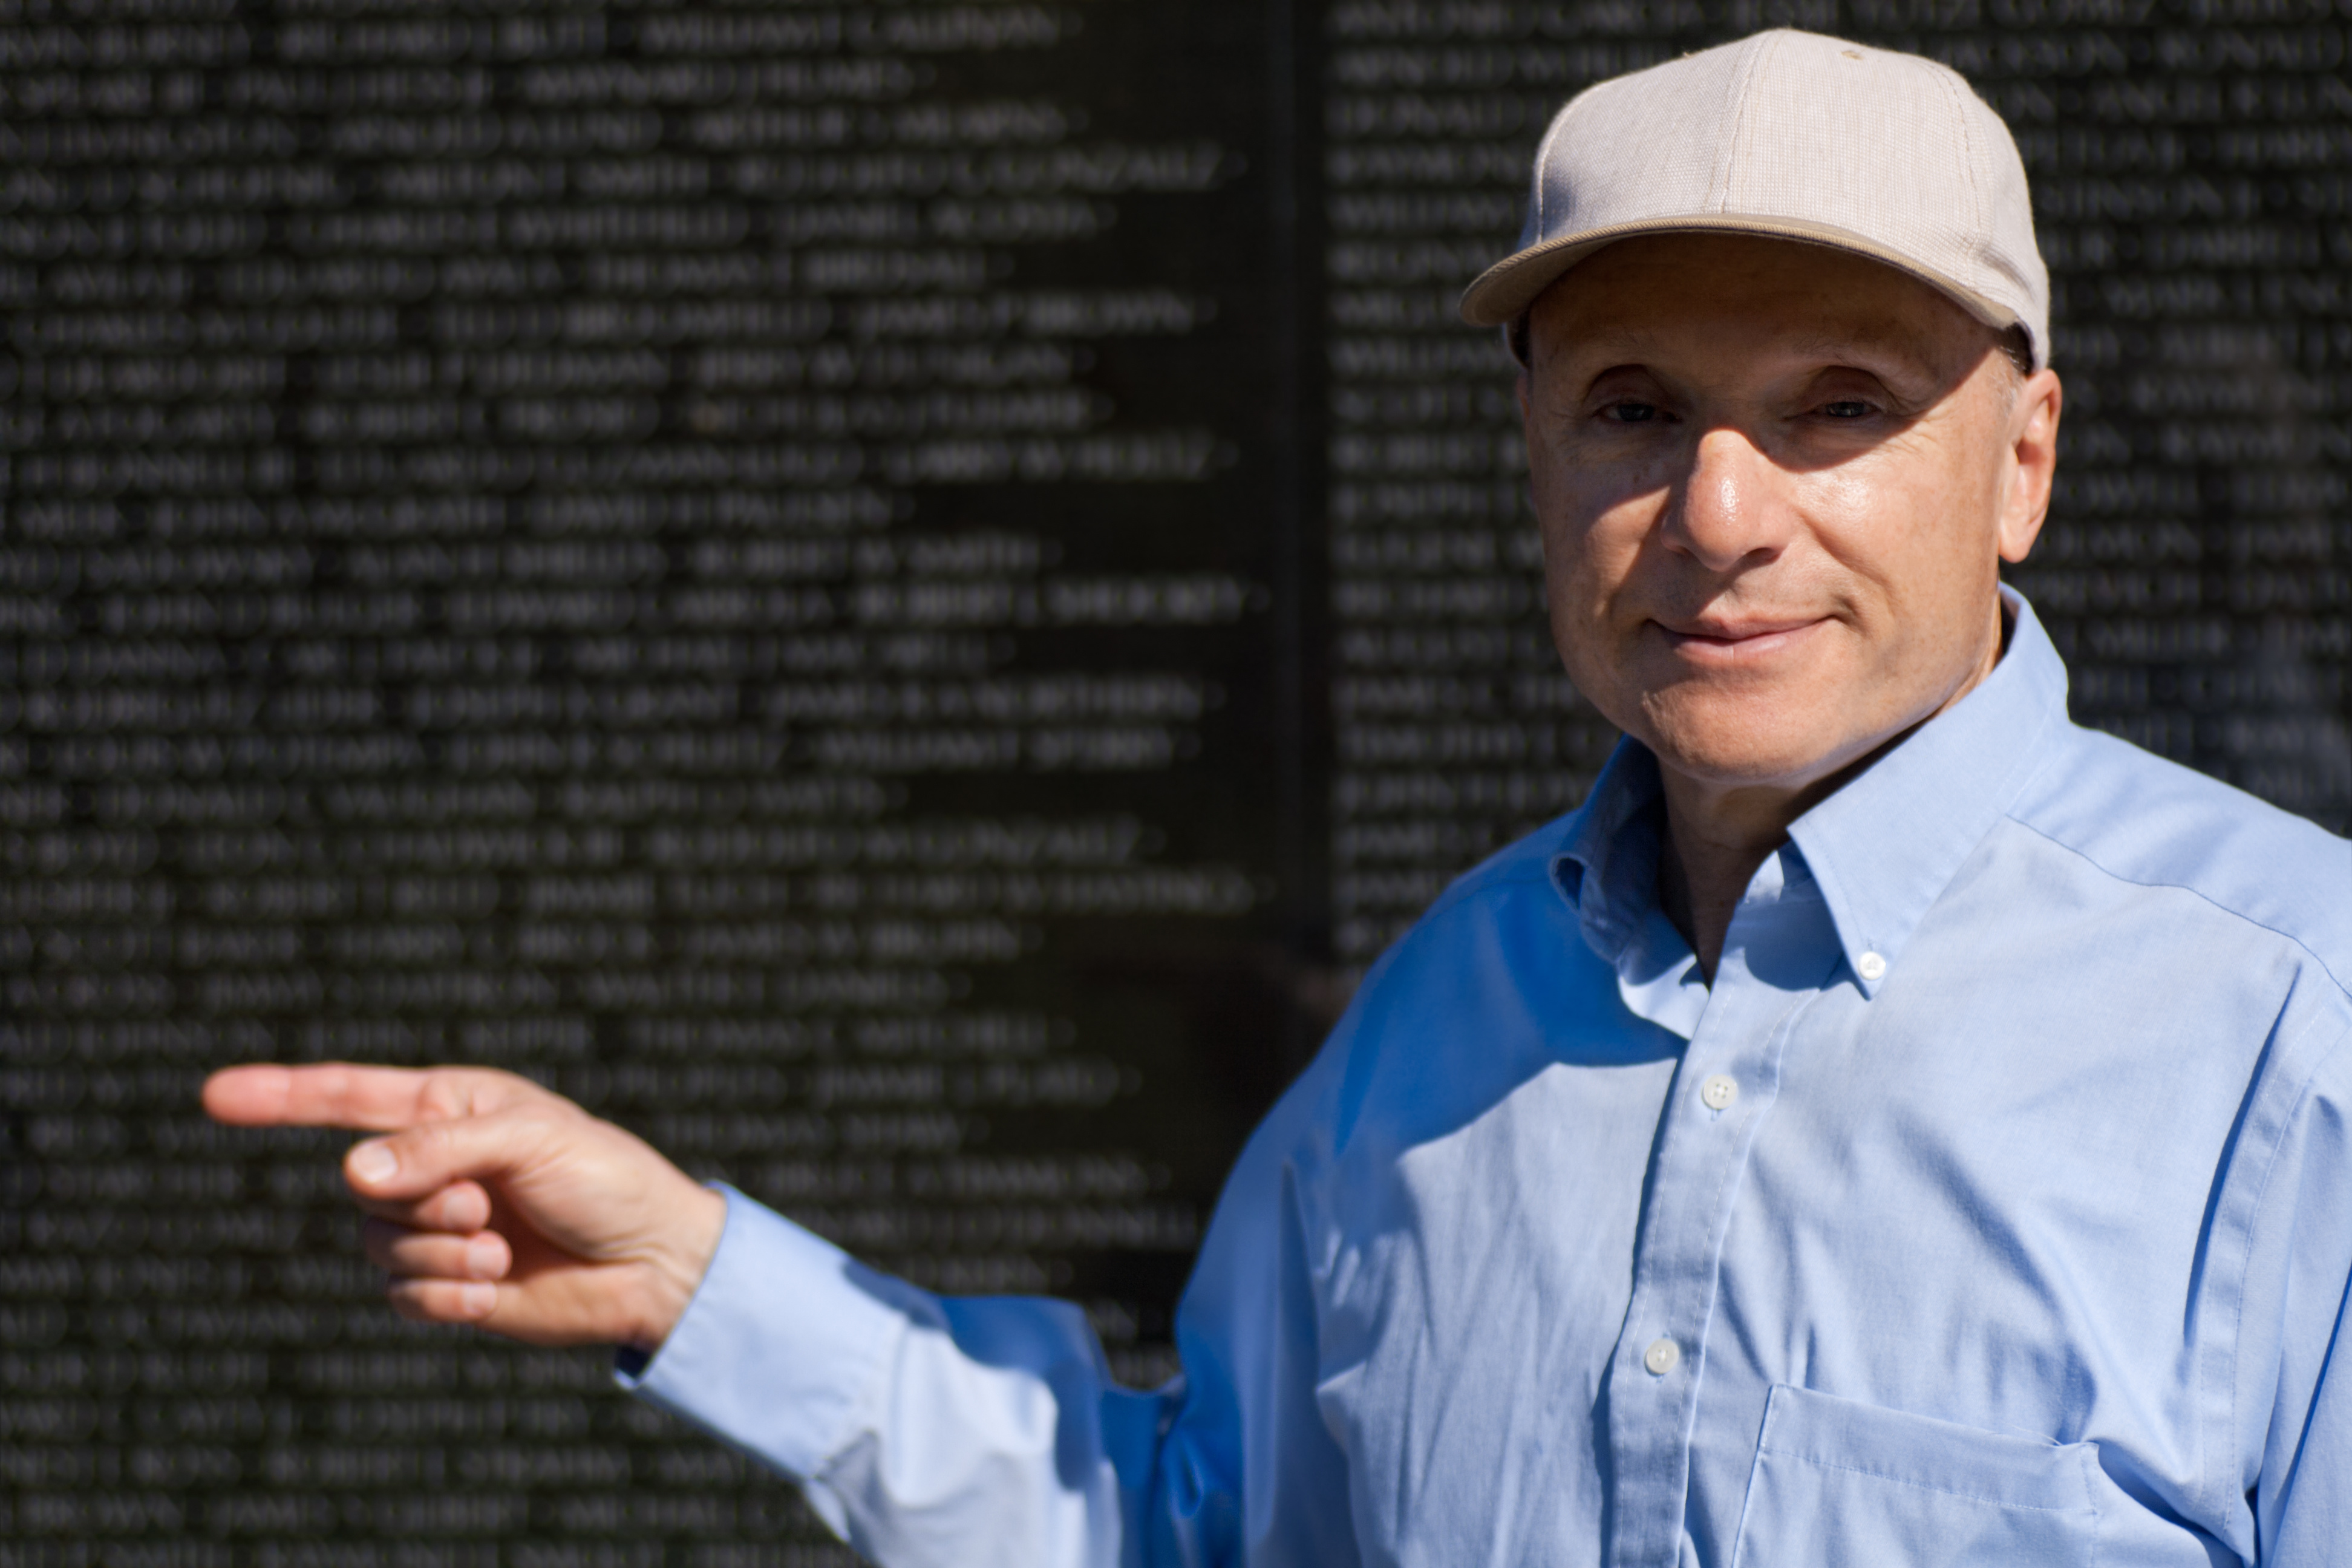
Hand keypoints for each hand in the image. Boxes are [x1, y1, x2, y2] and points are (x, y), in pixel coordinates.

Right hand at [202, 1063, 727, 1350]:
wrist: (655, 1262)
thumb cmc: (607, 1179)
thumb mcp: (531, 1140)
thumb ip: (439, 1148)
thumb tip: (350, 1172)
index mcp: (451, 1108)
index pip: (347, 1098)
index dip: (281, 1096)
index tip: (214, 1094)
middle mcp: (433, 1166)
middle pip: (363, 1187)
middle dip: (422, 1202)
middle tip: (487, 1206)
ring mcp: (437, 1228)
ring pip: (376, 1245)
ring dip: (438, 1252)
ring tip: (502, 1247)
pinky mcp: (447, 1285)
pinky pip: (402, 1295)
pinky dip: (445, 1293)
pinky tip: (496, 1286)